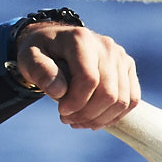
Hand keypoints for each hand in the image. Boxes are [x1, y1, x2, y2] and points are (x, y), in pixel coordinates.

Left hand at [14, 21, 139, 128]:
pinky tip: (94, 120)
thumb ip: (40, 71)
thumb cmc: (41, 51)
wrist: (54, 41)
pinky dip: (114, 115)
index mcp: (81, 39)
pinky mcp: (128, 67)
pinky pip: (131, 99)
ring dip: (100, 119)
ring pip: (122, 100)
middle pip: (108, 93)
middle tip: (67, 119)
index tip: (61, 111)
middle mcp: (106, 46)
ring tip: (79, 121)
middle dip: (87, 114)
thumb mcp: (30, 57)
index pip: (88, 80)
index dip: (76, 103)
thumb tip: (59, 91)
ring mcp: (120, 56)